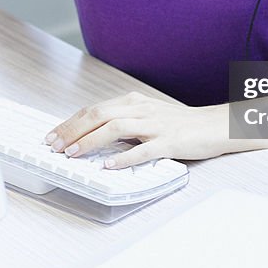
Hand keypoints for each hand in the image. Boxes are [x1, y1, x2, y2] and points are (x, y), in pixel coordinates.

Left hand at [45, 92, 223, 168]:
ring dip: (91, 141)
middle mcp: (141, 110)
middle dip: (72, 130)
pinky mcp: (169, 142)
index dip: (70, 122)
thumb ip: (121, 122)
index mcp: (133, 102)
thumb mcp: (146, 116)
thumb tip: (90, 136)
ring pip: (116, 128)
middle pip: (99, 115)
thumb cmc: (179, 124)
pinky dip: (124, 158)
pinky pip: (143, 149)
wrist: (214, 126)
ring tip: (74, 153)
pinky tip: (109, 165)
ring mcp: (155, 125)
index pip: (94, 110)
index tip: (52, 136)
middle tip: (54, 146)